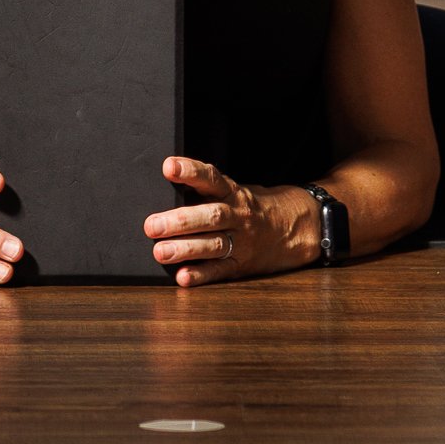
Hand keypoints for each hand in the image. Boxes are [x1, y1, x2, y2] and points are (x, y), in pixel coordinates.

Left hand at [144, 157, 315, 288]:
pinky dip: (201, 275)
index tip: (168, 167)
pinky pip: (220, 270)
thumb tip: (164, 186)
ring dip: (186, 249)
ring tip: (160, 252)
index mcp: (233, 192)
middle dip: (180, 221)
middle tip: (152, 225)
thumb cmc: (249, 207)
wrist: (292, 228)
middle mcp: (237, 215)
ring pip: (214, 245)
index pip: (211, 178)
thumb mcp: (232, 191)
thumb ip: (204, 190)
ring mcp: (241, 241)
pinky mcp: (241, 264)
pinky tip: (183, 277)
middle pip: (210, 216)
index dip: (190, 171)